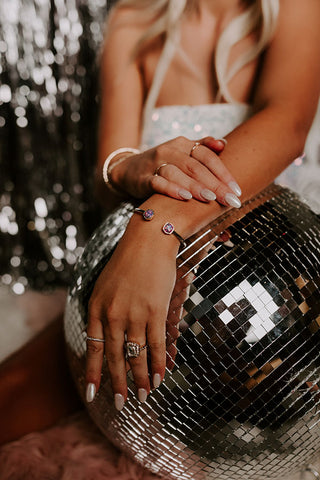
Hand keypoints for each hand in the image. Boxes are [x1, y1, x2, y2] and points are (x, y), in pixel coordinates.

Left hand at [85, 216, 178, 409]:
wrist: (148, 240)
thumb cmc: (128, 261)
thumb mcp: (105, 285)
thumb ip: (103, 310)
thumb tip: (105, 333)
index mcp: (96, 308)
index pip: (94, 348)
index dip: (94, 372)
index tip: (93, 393)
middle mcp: (111, 315)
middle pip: (115, 358)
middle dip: (118, 384)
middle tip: (120, 404)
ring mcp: (133, 315)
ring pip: (136, 356)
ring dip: (141, 379)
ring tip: (144, 397)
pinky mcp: (155, 311)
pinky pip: (156, 345)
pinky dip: (159, 364)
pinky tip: (160, 378)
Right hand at [109, 136, 241, 206]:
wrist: (127, 170)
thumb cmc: (162, 163)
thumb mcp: (182, 152)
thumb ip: (202, 147)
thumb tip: (224, 144)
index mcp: (183, 144)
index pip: (207, 156)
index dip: (223, 173)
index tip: (237, 190)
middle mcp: (169, 151)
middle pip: (196, 166)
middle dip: (215, 184)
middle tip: (230, 200)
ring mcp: (155, 164)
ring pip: (178, 173)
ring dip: (195, 186)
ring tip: (210, 198)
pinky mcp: (143, 178)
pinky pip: (158, 183)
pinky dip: (171, 189)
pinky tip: (185, 198)